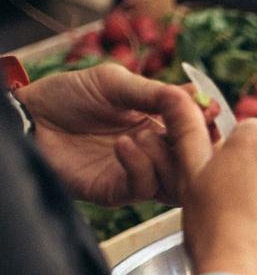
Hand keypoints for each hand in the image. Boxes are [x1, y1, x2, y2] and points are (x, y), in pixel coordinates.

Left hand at [15, 63, 205, 205]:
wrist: (29, 117)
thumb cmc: (68, 95)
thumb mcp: (115, 83)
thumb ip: (155, 92)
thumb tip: (197, 95)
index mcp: (159, 126)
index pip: (198, 135)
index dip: (208, 126)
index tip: (210, 111)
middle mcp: (153, 154)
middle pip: (195, 164)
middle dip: (198, 146)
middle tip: (195, 129)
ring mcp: (136, 174)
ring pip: (177, 182)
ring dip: (169, 157)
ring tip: (146, 134)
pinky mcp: (116, 192)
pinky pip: (144, 188)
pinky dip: (140, 165)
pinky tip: (124, 144)